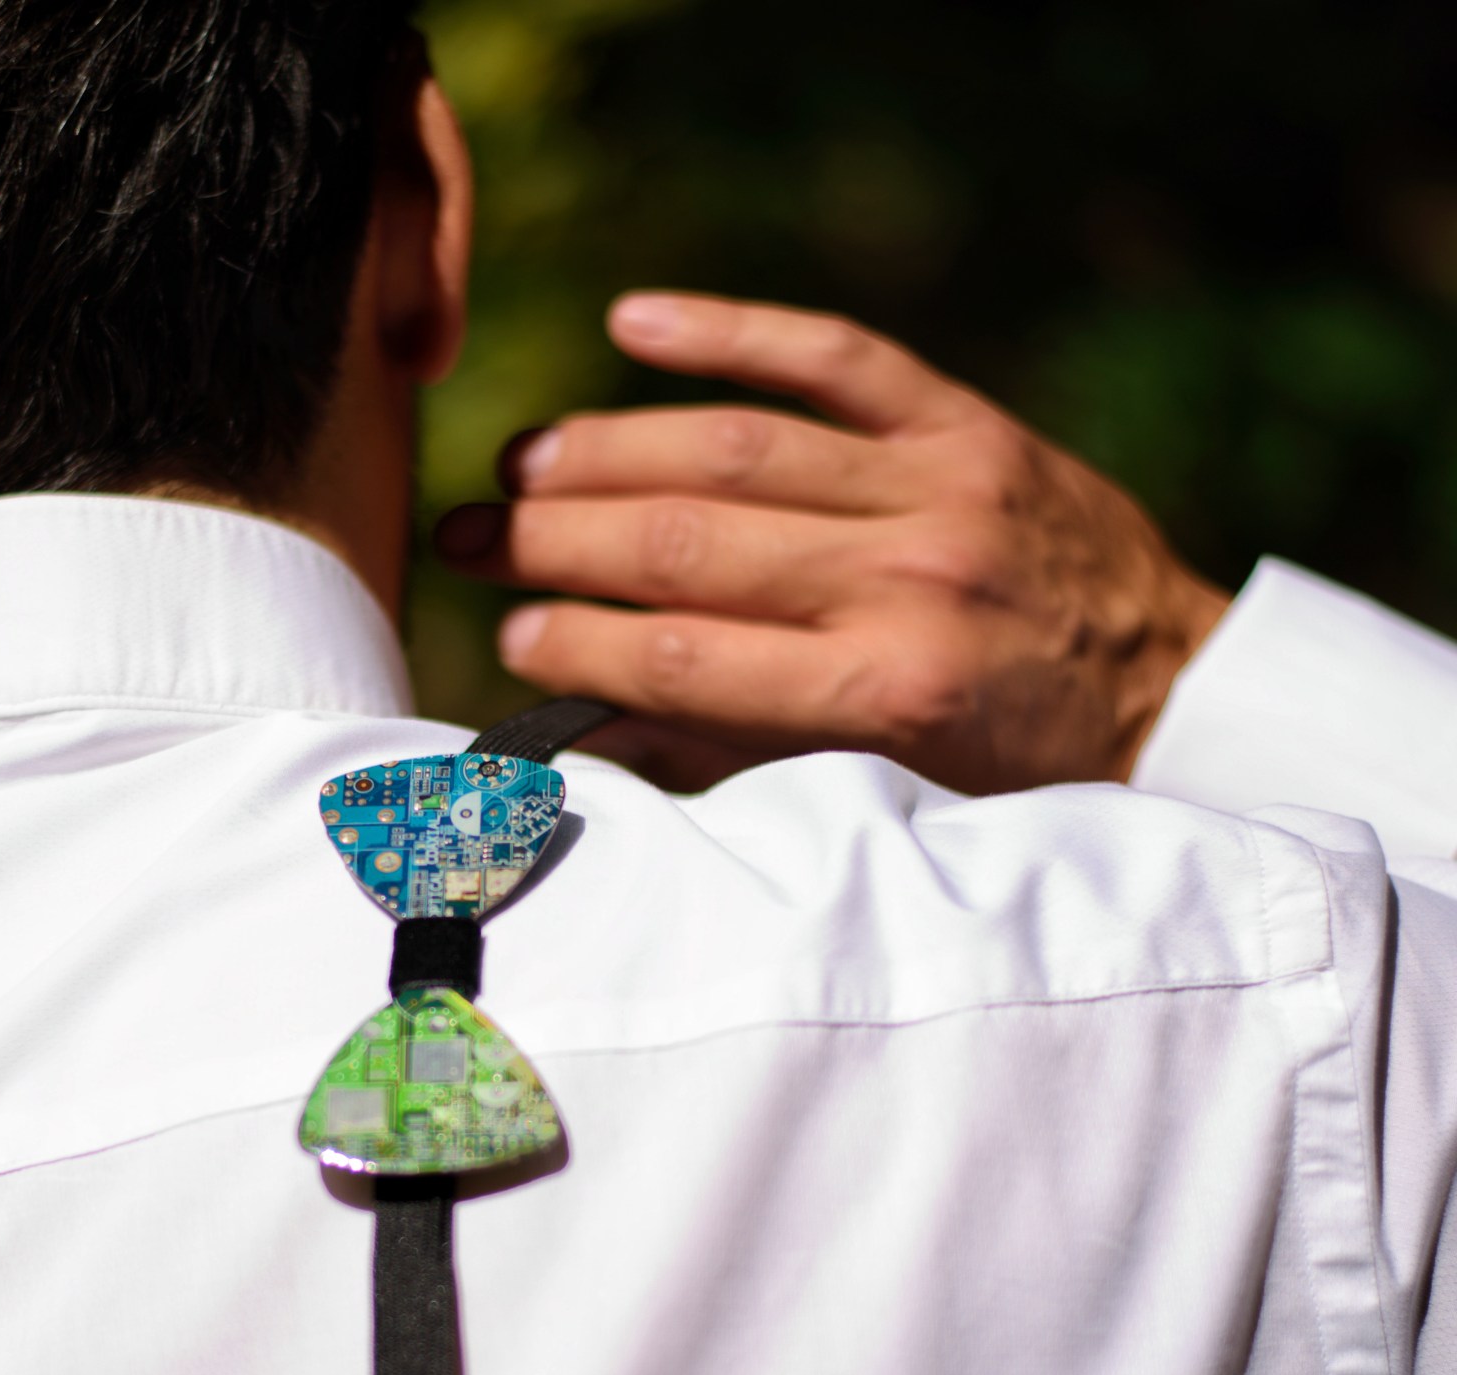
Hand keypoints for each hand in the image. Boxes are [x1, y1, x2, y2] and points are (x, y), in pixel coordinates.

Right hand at [433, 291, 1231, 793]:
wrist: (1169, 688)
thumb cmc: (1009, 764)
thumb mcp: (880, 792)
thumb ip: (736, 753)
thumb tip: (592, 721)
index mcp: (886, 694)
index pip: (682, 659)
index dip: (574, 646)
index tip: (507, 640)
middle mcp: (909, 582)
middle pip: (687, 543)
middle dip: (552, 541)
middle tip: (467, 542)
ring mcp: (940, 487)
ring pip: (736, 445)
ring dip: (605, 447)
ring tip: (518, 464)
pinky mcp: (966, 421)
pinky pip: (832, 353)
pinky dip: (728, 331)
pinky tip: (632, 320)